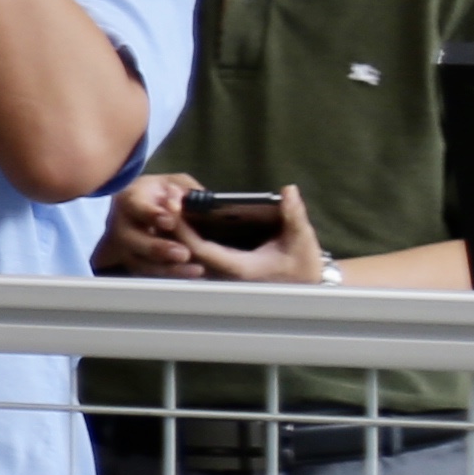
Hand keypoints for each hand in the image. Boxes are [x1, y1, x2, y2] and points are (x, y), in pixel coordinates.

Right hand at [98, 174, 208, 281]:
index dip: (151, 215)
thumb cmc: (162, 192)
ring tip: (196, 270)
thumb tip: (184, 204)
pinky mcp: (131, 262)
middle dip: (157, 248)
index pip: (135, 206)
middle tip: (183, 253)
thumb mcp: (175, 182)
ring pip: (138, 262)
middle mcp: (120, 224)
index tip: (169, 222)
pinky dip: (169, 277)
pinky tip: (191, 276)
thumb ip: (184, 191)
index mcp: (130, 199)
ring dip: (167, 269)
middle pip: (130, 239)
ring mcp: (122, 246)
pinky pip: (147, 273)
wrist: (147, 206)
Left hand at [178, 183, 330, 288]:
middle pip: (187, 250)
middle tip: (165, 195)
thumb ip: (294, 215)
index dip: (184, 229)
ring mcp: (220, 273)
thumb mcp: (302, 237)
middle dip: (174, 223)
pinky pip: (195, 252)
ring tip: (167, 198)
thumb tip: (288, 191)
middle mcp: (223, 274)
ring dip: (176, 227)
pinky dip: (185, 233)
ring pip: (187, 253)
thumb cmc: (304, 262)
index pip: (201, 250)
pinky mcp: (220, 268)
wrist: (308, 282)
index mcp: (239, 268)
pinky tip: (178, 212)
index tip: (173, 206)